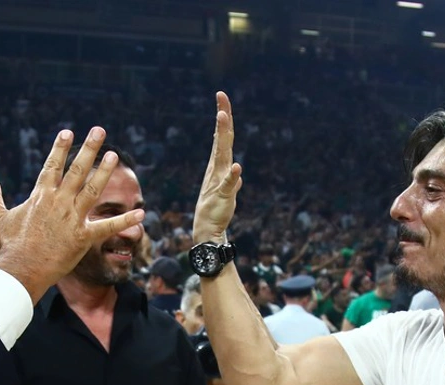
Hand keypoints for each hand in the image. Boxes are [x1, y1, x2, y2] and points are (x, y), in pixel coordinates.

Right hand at [0, 127, 143, 301]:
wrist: (19, 270)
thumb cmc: (8, 246)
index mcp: (40, 196)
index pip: (52, 165)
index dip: (60, 148)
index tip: (68, 132)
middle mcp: (59, 202)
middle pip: (76, 170)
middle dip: (89, 149)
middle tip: (100, 131)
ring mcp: (72, 218)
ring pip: (92, 190)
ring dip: (105, 172)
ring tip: (115, 155)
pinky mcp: (83, 237)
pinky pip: (108, 227)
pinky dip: (125, 221)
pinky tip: (141, 212)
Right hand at [192, 92, 243, 242]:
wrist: (207, 228)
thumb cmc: (216, 208)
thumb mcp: (227, 190)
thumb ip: (232, 180)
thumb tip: (237, 172)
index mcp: (218, 164)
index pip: (222, 136)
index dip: (223, 117)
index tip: (221, 97)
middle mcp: (218, 168)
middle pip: (222, 138)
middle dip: (222, 117)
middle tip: (221, 97)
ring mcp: (219, 179)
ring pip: (223, 153)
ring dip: (223, 135)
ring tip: (222, 117)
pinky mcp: (223, 194)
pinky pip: (228, 183)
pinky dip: (233, 175)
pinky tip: (237, 167)